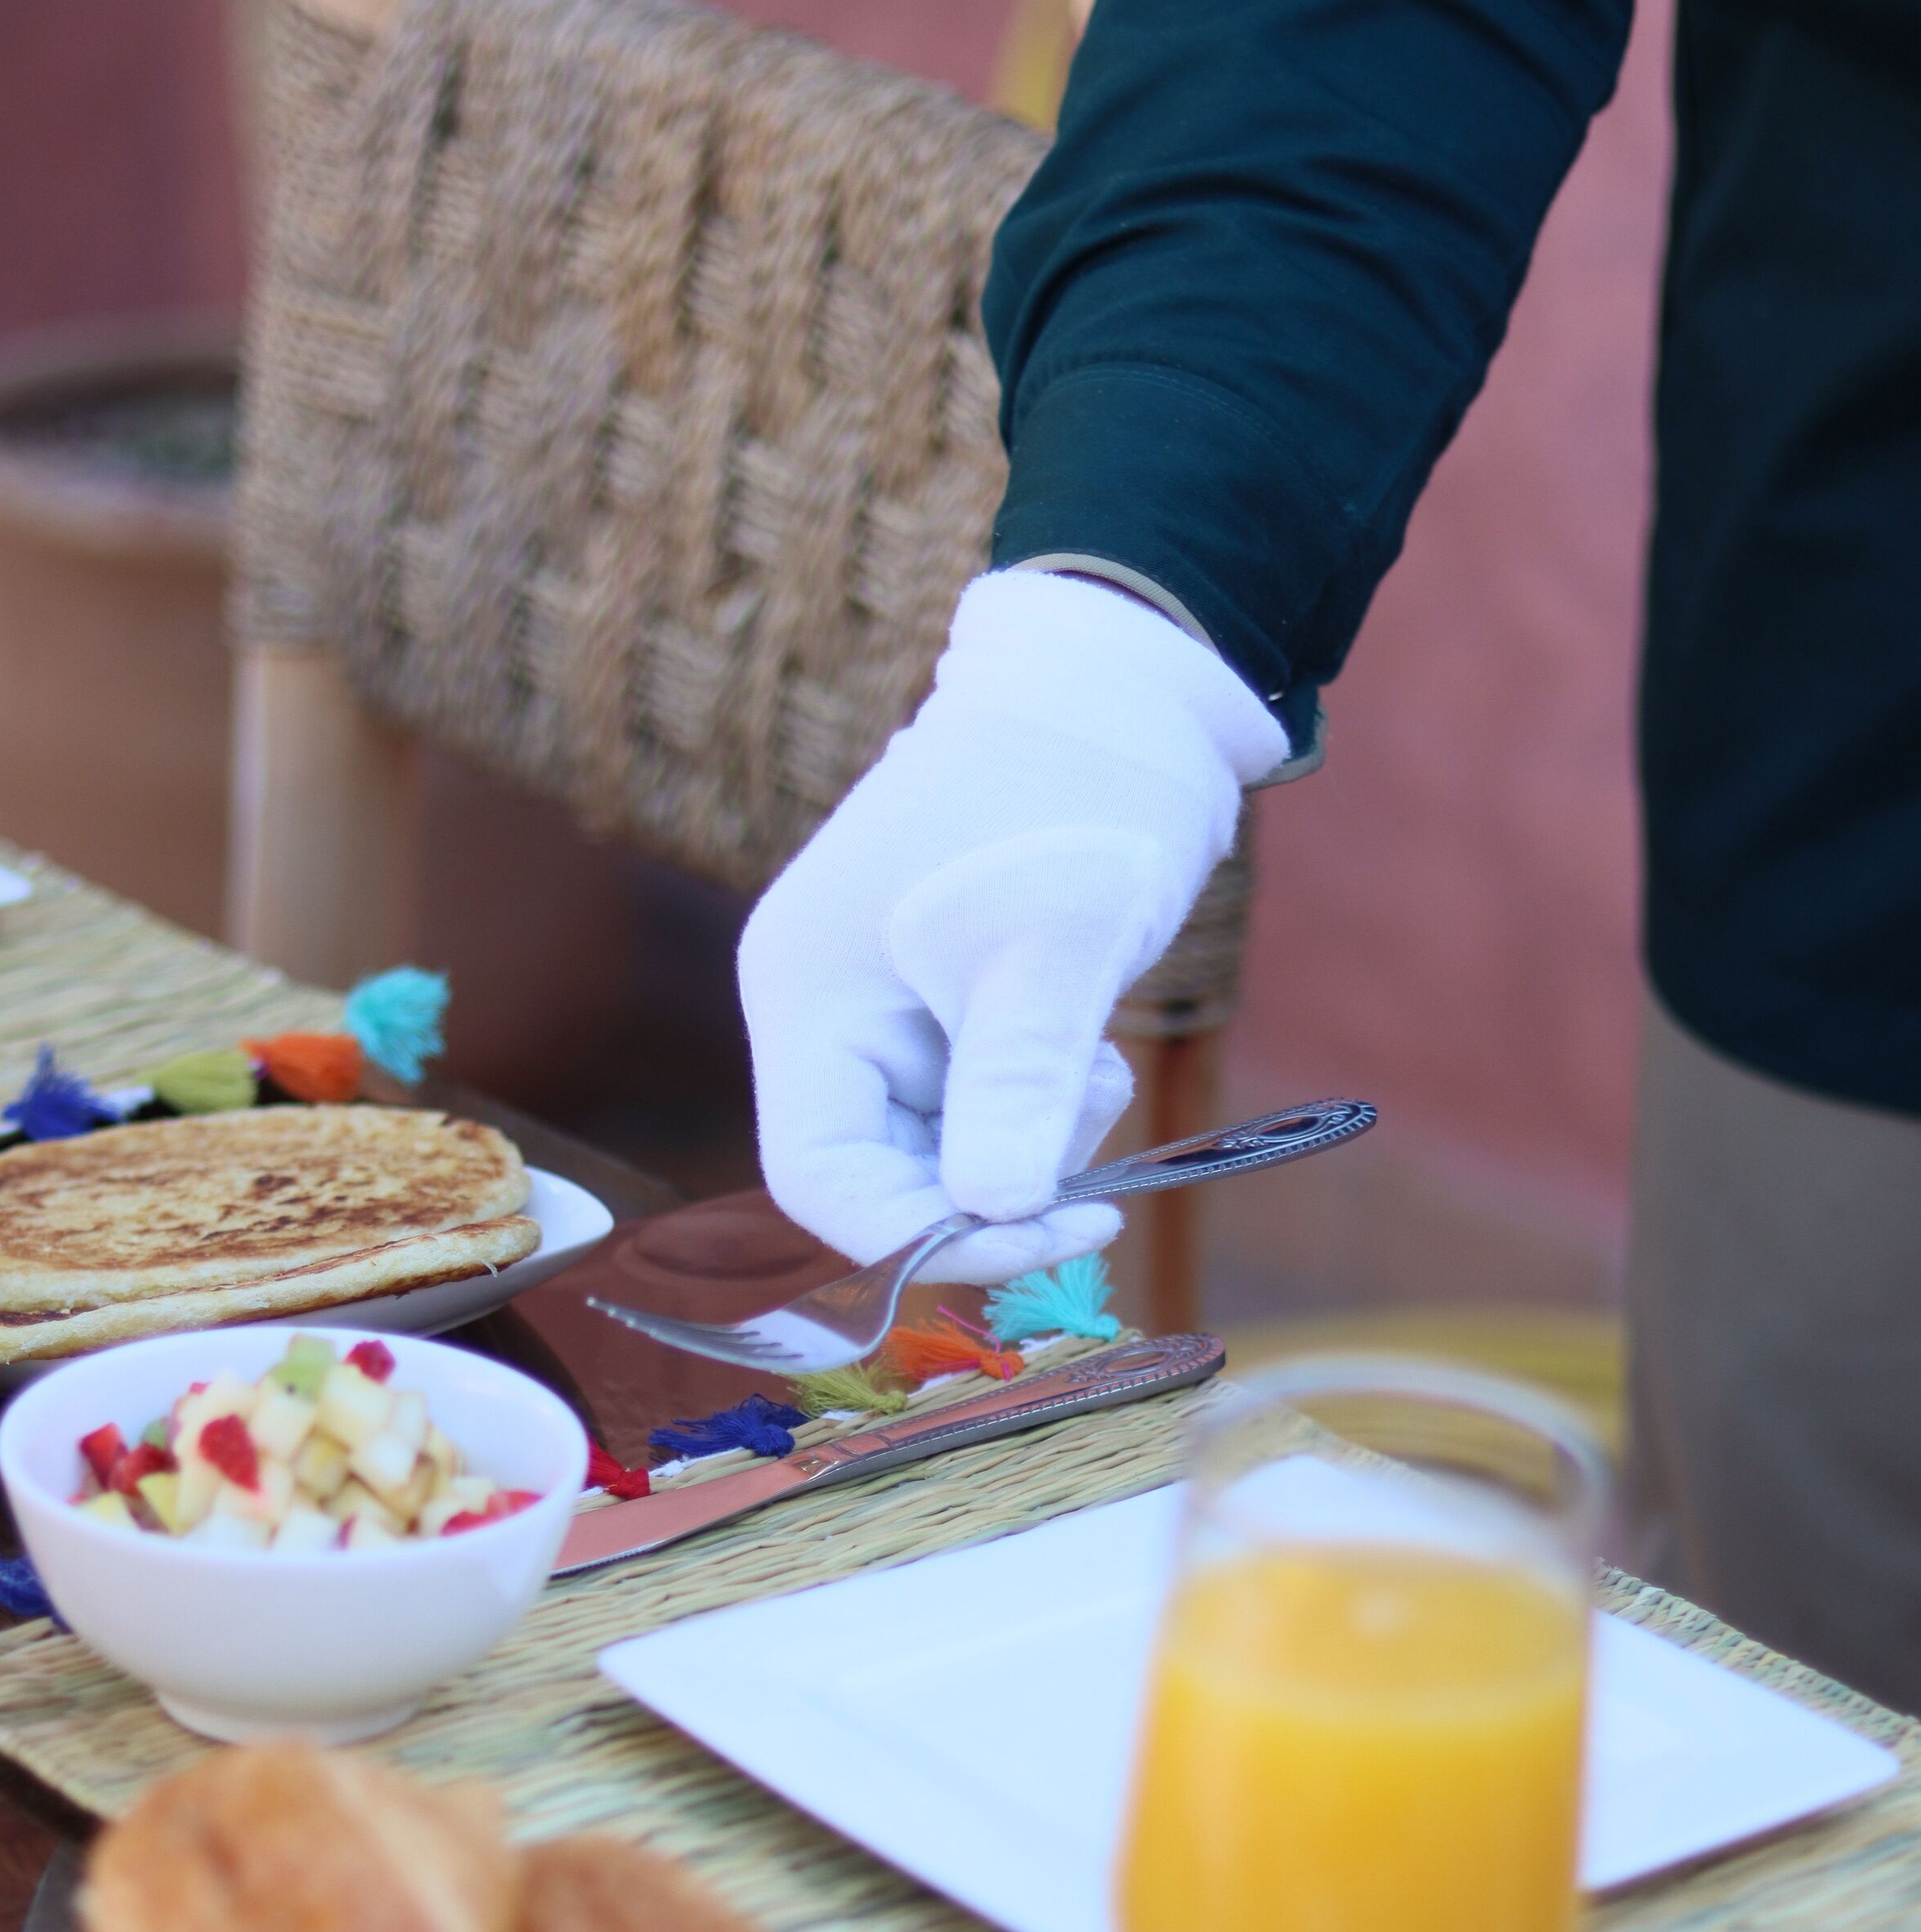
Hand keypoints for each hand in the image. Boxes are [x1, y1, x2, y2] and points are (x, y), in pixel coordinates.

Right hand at [738, 569, 1288, 1281]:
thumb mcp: (1054, 950)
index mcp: (807, 997)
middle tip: (1095, 1196)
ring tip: (1096, 1072)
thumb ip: (1015, 1087)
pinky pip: (974, 1112)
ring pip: (937, 1155)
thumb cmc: (1072, 796)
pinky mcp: (940, 1013)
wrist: (1123, 695)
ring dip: (1026, 1152)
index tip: (1042, 1236)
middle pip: (877, 1179)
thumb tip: (994, 1214)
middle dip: (988, 1197)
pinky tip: (1087, 1050)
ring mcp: (879, 1015)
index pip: (821, 1178)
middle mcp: (822, 1015)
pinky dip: (1038, 1113)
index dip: (923, 1236)